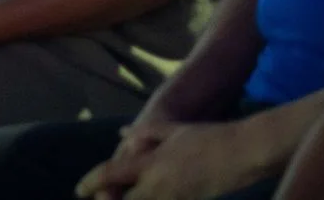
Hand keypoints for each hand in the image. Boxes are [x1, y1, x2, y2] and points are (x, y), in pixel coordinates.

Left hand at [78, 121, 259, 199]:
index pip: (112, 173)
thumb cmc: (207, 137)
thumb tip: (121, 134)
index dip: (91, 183)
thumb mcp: (172, 129)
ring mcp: (176, 197)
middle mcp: (159, 184)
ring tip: (119, 196)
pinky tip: (148, 196)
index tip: (79, 190)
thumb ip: (143, 133)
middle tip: (101, 198)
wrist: (243, 152)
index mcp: (151, 161)